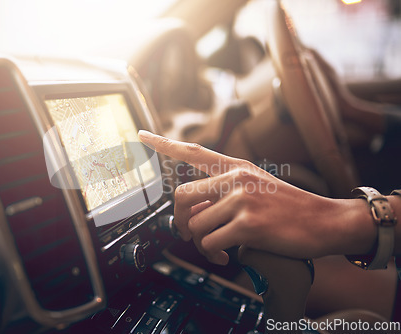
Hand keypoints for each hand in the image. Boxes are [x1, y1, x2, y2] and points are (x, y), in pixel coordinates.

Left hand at [138, 130, 375, 264]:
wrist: (325, 221)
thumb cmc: (289, 207)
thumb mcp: (257, 187)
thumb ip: (225, 192)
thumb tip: (197, 211)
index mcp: (236, 167)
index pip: (193, 151)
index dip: (163, 143)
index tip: (142, 134)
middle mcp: (236, 178)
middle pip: (182, 196)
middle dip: (182, 221)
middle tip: (193, 234)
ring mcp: (242, 199)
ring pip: (196, 224)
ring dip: (201, 243)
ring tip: (217, 248)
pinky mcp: (248, 224)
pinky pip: (211, 242)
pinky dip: (213, 254)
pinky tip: (225, 255)